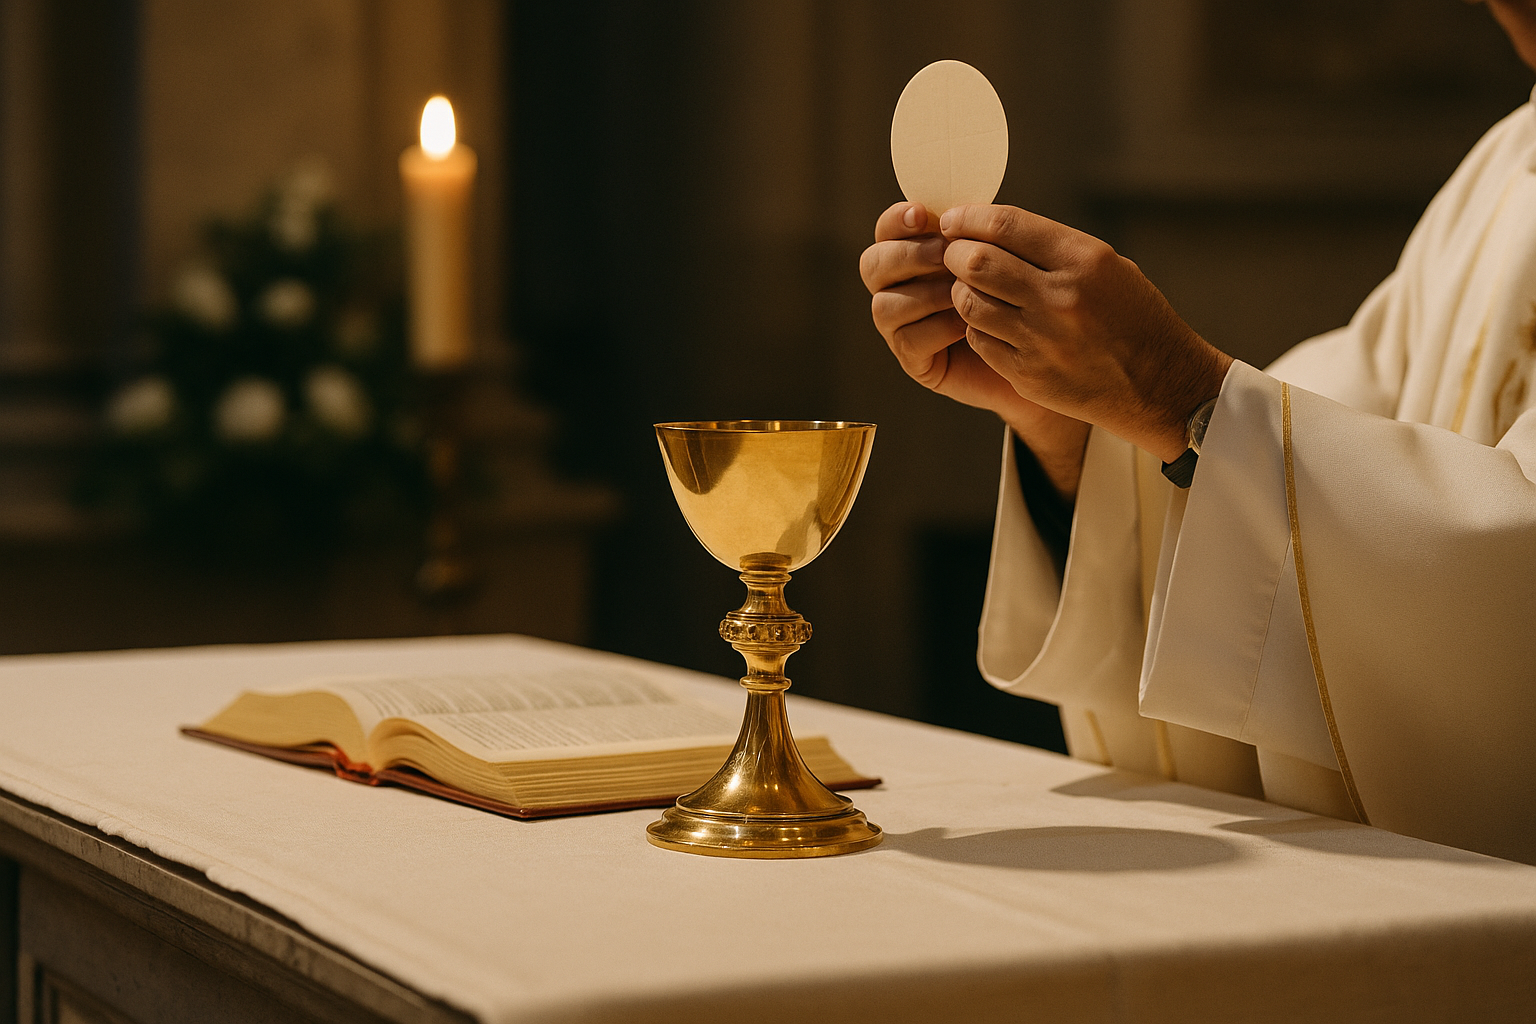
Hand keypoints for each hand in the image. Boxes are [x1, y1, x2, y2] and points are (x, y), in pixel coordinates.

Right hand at [860, 201, 1089, 498]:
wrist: (1048, 353)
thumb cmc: (1030, 296)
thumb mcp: (1009, 255)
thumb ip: (981, 231)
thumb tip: (961, 207)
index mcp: (917, 249)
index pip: (888, 228)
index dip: (897, 219)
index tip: (924, 214)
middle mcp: (902, 285)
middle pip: (873, 263)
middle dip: (909, 255)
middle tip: (945, 254)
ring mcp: (903, 325)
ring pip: (885, 304)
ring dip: (925, 293)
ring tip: (965, 291)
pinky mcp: (915, 359)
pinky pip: (907, 339)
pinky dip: (936, 327)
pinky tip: (967, 325)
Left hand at [940, 204, 1231, 463]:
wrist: (1159, 384)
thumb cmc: (1132, 316)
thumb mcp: (1106, 266)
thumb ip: (1049, 246)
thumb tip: (987, 227)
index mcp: (1084, 261)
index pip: (1006, 226)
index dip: (969, 218)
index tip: (953, 219)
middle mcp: (1061, 299)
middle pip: (976, 263)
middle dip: (955, 253)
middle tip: (954, 254)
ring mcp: (1042, 340)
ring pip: (969, 303)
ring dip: (962, 291)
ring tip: (973, 288)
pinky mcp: (1028, 374)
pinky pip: (979, 340)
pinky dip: (977, 326)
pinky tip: (991, 321)